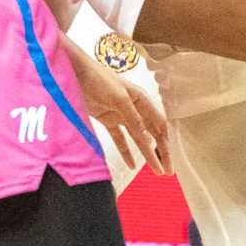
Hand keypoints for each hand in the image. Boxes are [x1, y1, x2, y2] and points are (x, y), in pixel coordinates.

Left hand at [73, 54, 170, 176]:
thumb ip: (134, 118)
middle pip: (151, 134)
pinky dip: (126, 151)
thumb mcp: (119, 98)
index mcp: (142, 99)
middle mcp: (134, 108)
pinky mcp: (107, 120)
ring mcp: (121, 115)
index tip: (170, 159)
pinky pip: (120, 139)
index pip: (159, 124)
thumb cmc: (100, 79)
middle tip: (167, 171)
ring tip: (155, 170)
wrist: (75, 74)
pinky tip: (132, 164)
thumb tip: (148, 138)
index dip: (166, 142)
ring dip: (146, 154)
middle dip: (160, 152)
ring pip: (138, 139)